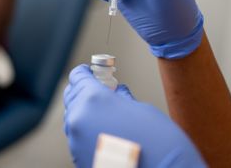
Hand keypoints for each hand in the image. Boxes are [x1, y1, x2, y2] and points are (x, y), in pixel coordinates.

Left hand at [64, 65, 205, 167]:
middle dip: (84, 92)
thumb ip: (120, 97)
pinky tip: (106, 135)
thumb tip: (115, 93)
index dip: (86, 72)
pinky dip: (87, 133)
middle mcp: (79, 119)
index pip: (77, 76)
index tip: (92, 73)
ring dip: (85, 113)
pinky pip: (77, 138)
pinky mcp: (79, 158)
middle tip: (101, 94)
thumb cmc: (158, 142)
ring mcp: (76, 141)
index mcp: (93, 99)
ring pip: (73, 119)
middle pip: (71, 96)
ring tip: (106, 117)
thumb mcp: (141, 108)